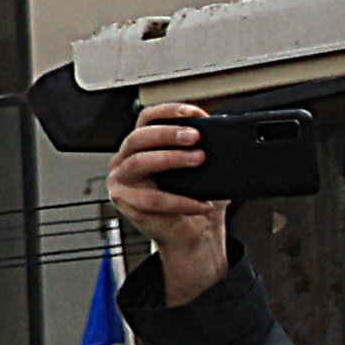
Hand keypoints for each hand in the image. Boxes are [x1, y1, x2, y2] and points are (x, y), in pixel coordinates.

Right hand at [109, 101, 229, 298]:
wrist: (192, 234)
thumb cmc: (194, 198)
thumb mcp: (203, 169)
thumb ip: (204, 150)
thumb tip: (223, 137)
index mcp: (142, 145)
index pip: (148, 118)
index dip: (169, 111)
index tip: (194, 113)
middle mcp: (126, 159)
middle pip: (139, 137)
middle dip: (168, 133)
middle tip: (195, 137)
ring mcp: (121, 180)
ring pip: (139, 162)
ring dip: (170, 158)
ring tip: (198, 160)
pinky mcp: (125, 202)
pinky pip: (153, 199)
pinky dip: (181, 201)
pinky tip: (201, 203)